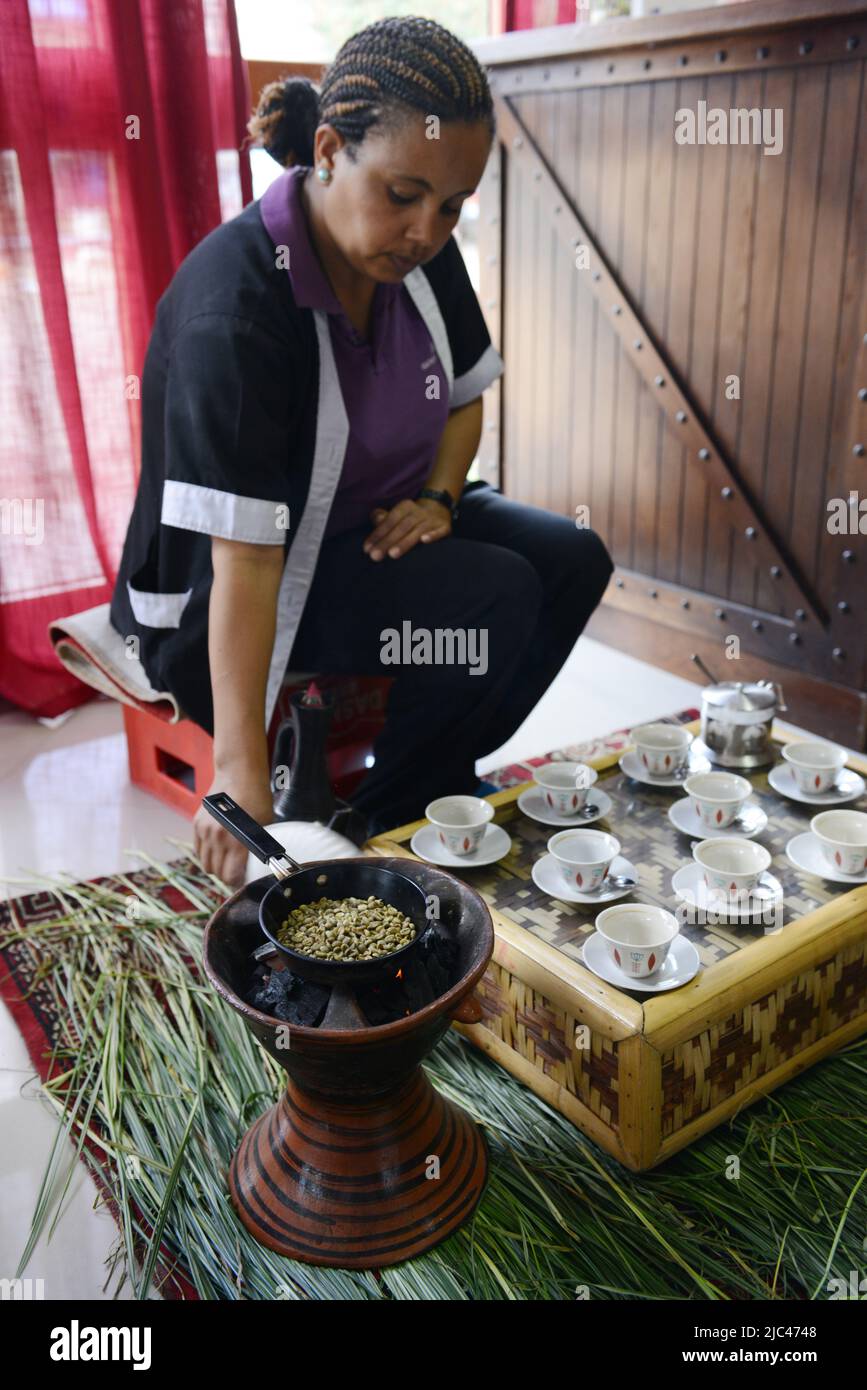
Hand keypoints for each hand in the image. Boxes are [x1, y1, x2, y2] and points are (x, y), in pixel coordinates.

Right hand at [193, 771, 275, 887]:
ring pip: (205, 864)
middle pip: (217, 872)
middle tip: (237, 873)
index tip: (245, 881)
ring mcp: (204, 831)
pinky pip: (198, 850)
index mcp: (237, 840)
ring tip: (227, 863)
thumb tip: (267, 865)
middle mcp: (218, 838)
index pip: (231, 875)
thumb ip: (261, 846)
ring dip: (216, 867)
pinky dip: (206, 855)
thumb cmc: (257, 798)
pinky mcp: (197, 824)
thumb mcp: (266, 824)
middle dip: (227, 877)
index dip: (238, 882)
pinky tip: (218, 851)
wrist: (238, 774)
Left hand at [363, 497, 450, 560]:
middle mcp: (418, 512)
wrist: (439, 510)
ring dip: (405, 542)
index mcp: (405, 507)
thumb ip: (384, 519)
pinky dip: (432, 535)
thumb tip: (375, 519)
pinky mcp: (444, 527)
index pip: (389, 520)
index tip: (367, 549)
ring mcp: (432, 520)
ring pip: (417, 530)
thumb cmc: (411, 518)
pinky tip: (424, 541)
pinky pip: (439, 531)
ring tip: (392, 554)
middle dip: (388, 542)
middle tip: (376, 556)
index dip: (378, 534)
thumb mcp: (397, 515)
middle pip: (401, 527)